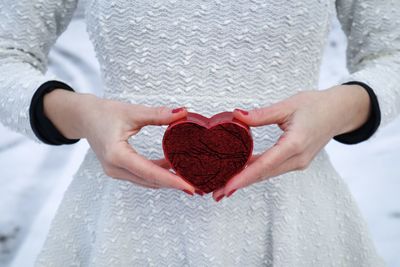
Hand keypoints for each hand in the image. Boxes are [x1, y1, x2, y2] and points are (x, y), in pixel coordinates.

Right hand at [44, 89, 195, 194]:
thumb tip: (182, 113)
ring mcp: (115, 171)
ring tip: (188, 178)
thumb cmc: (103, 113)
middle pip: (150, 180)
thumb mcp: (132, 112)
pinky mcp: (118, 170)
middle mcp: (114, 168)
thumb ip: (158, 115)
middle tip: (196, 184)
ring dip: (167, 180)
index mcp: (116, 155)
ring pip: (146, 181)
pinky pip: (142, 176)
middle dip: (174, 183)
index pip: (149, 172)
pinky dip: (157, 174)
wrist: (85, 117)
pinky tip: (172, 168)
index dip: (171, 180)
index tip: (189, 186)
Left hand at [212, 85, 370, 200]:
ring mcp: (299, 162)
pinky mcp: (297, 161)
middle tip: (216, 192)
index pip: (264, 165)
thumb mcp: (288, 105)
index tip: (227, 186)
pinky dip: (256, 172)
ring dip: (246, 180)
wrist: (339, 111)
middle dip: (239, 184)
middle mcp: (298, 158)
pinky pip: (273, 169)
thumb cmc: (317, 106)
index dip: (244, 177)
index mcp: (295, 143)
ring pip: (267, 174)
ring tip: (224, 186)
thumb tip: (237, 116)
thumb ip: (261, 115)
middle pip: (263, 175)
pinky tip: (242, 173)